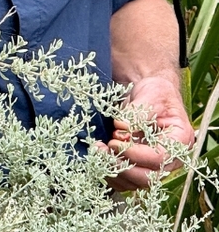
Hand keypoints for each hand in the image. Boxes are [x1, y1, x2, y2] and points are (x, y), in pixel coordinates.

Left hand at [97, 75, 194, 191]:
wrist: (150, 95)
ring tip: (96, 151)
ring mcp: (153, 166)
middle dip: (122, 167)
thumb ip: (138, 113)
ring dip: (112, 171)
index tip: (114, 142)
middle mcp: (170, 159)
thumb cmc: (155, 93)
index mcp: (180, 142)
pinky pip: (124, 180)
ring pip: (134, 183)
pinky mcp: (138, 167)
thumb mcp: (151, 95)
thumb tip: (122, 127)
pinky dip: (109, 173)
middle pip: (148, 177)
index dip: (135, 154)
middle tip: (101, 150)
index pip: (160, 159)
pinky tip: (97, 158)